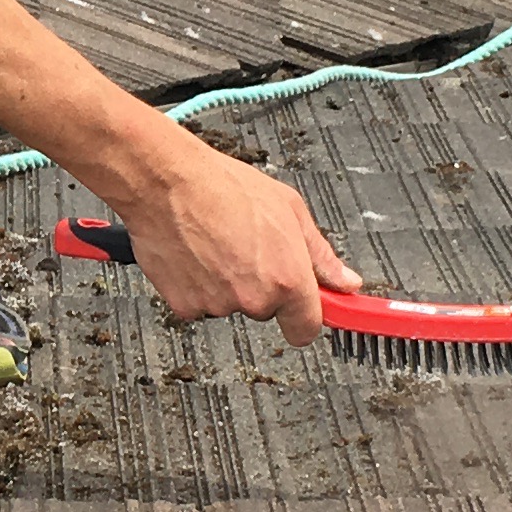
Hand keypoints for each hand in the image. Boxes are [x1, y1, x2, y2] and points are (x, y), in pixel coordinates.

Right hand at [113, 134, 357, 342]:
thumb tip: (345, 280)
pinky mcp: (184, 306)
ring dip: (225, 283)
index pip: (307, 329)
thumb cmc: (224, 186)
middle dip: (259, 286)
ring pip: (230, 304)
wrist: (166, 182)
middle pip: (265, 310)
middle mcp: (255, 298)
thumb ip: (321, 255)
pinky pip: (198, 304)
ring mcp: (218, 305)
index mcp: (288, 278)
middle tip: (245, 247)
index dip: (304, 318)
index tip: (303, 309)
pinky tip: (194, 253)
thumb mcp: (289, 209)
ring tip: (215, 242)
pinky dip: (196, 285)